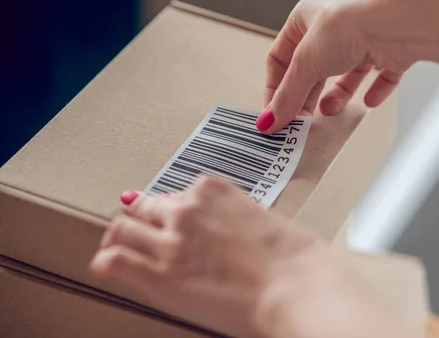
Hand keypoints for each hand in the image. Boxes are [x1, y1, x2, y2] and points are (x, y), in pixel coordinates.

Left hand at [89, 177, 405, 337]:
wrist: (293, 286)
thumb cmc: (292, 259)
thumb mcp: (264, 220)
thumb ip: (233, 217)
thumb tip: (223, 228)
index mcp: (215, 190)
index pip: (179, 193)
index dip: (173, 210)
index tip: (173, 219)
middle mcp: (187, 209)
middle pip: (145, 206)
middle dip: (143, 220)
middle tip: (142, 232)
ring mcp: (170, 240)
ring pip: (121, 229)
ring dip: (120, 239)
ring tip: (120, 249)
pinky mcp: (158, 273)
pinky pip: (112, 261)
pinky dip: (106, 264)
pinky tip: (109, 268)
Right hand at [259, 0, 427, 132]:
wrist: (398, 21)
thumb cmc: (348, 25)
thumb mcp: (306, 64)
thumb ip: (288, 95)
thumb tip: (269, 121)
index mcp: (306, 16)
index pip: (280, 56)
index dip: (275, 86)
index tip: (274, 113)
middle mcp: (335, 24)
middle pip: (312, 67)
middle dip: (306, 95)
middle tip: (300, 120)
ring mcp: (364, 36)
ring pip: (346, 71)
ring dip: (338, 94)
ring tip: (331, 111)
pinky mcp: (390, 49)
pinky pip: (381, 74)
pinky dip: (375, 90)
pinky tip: (369, 102)